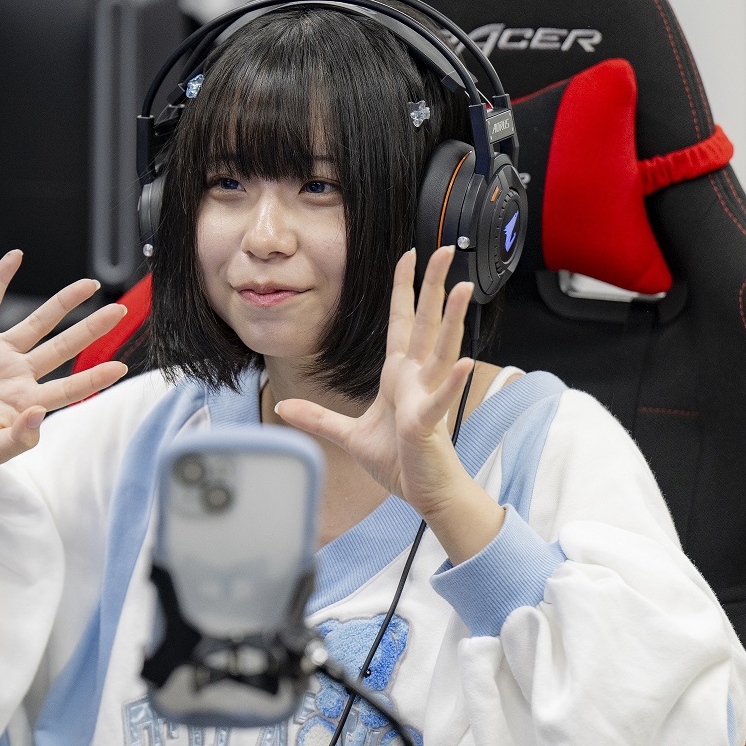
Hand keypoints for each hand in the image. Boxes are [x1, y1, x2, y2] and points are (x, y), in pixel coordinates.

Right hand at [0, 250, 128, 467]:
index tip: (120, 368)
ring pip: (37, 322)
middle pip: (63, 347)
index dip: (93, 378)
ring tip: (89, 284)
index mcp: (25, 402)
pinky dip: (0, 278)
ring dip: (63, 302)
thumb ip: (17, 438)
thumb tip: (39, 415)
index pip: (68, 388)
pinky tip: (16, 257)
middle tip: (119, 310)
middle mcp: (17, 374)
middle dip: (92, 328)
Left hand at [274, 247, 503, 561]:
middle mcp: (416, 379)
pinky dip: (450, 381)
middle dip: (434, 285)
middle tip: (446, 250)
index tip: (408, 255)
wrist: (423, 494)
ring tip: (463, 288)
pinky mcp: (428, 424)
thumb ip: (318, 418)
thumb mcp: (349, 435)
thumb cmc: (399, 462)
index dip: (404, 288)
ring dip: (452, 320)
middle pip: (427, 323)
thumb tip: (283, 406)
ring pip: (441, 350)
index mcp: (399, 376)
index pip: (403, 322)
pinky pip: (440, 399)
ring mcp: (425, 399)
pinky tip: (463, 361)